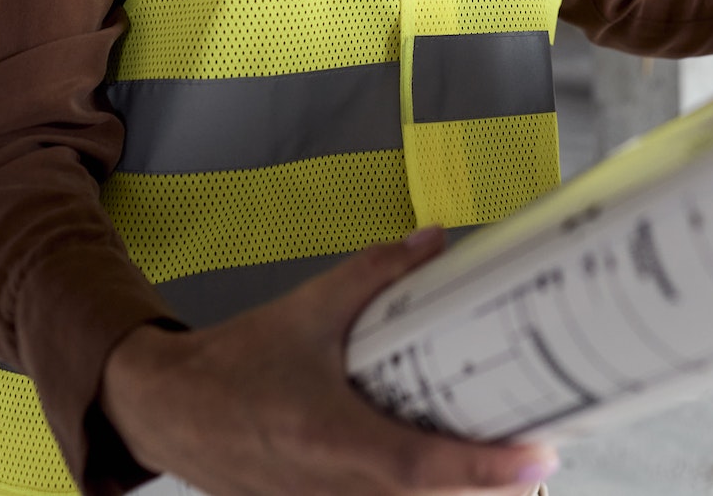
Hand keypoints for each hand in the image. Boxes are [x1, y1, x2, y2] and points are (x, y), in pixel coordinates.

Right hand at [100, 228, 556, 495]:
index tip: (539, 459)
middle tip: (544, 459)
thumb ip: (376, 274)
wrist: (168, 412)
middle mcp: (332, 485)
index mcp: (331, 436)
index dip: (485, 470)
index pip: (421, 466)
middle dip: (492, 490)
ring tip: (515, 469)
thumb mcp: (308, 310)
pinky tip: (456, 476)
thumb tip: (435, 241)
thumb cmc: (234, 366)